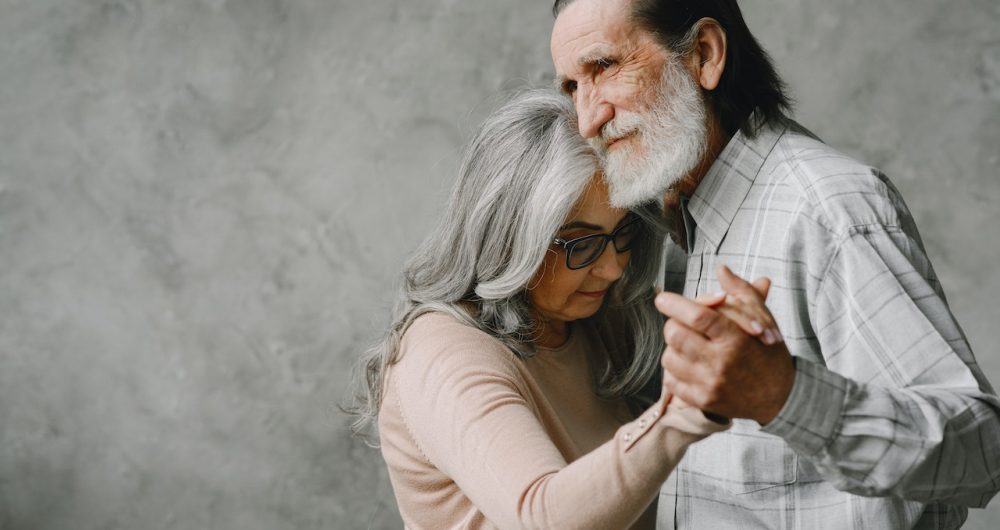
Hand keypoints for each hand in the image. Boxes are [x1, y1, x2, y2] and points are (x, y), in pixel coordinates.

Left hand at [656, 266, 794, 424]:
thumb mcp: (763, 320)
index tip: (663, 299)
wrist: (779, 398)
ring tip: (689, 346)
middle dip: (674, 324)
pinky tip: (689, 366)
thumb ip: (742, 292)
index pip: (698, 316)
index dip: (675, 304)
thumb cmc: (767, 353)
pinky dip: (674, 371)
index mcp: (736, 338)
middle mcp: (721, 363)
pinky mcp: (703, 401)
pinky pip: (671, 382)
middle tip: (681, 323)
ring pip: (668, 358)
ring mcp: (710, 384)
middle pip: (675, 335)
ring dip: (673, 348)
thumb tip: (722, 270)